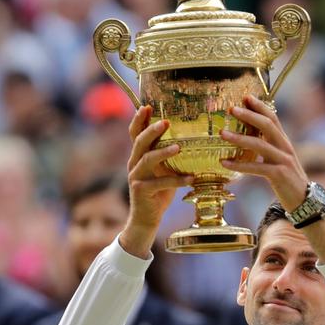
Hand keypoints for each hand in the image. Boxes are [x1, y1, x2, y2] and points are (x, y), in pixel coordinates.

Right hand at [119, 105, 191, 258]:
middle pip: (139, 142)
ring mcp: (136, 177)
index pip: (135, 133)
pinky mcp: (141, 191)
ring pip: (147, 160)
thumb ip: (168, 157)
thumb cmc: (158, 192)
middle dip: (152, 130)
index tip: (147, 105)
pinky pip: (160, 183)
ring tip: (179, 147)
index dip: (139, 119)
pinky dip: (177, 180)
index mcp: (138, 156)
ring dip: (163, 152)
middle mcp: (133, 163)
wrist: (146, 218)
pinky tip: (191, 179)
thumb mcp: (163, 171)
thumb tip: (190, 140)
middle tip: (166, 122)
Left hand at [219, 95, 308, 211]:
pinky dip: (239, 165)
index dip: (260, 106)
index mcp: (284, 141)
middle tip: (232, 109)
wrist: (303, 200)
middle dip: (249, 115)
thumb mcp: (278, 158)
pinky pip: (256, 168)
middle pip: (267, 125)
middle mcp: (285, 147)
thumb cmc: (286, 179)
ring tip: (222, 134)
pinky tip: (224, 163)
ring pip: (260, 145)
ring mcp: (283, 161)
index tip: (245, 97)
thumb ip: (267, 146)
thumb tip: (248, 135)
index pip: (273, 117)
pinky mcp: (279, 175)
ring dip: (240, 138)